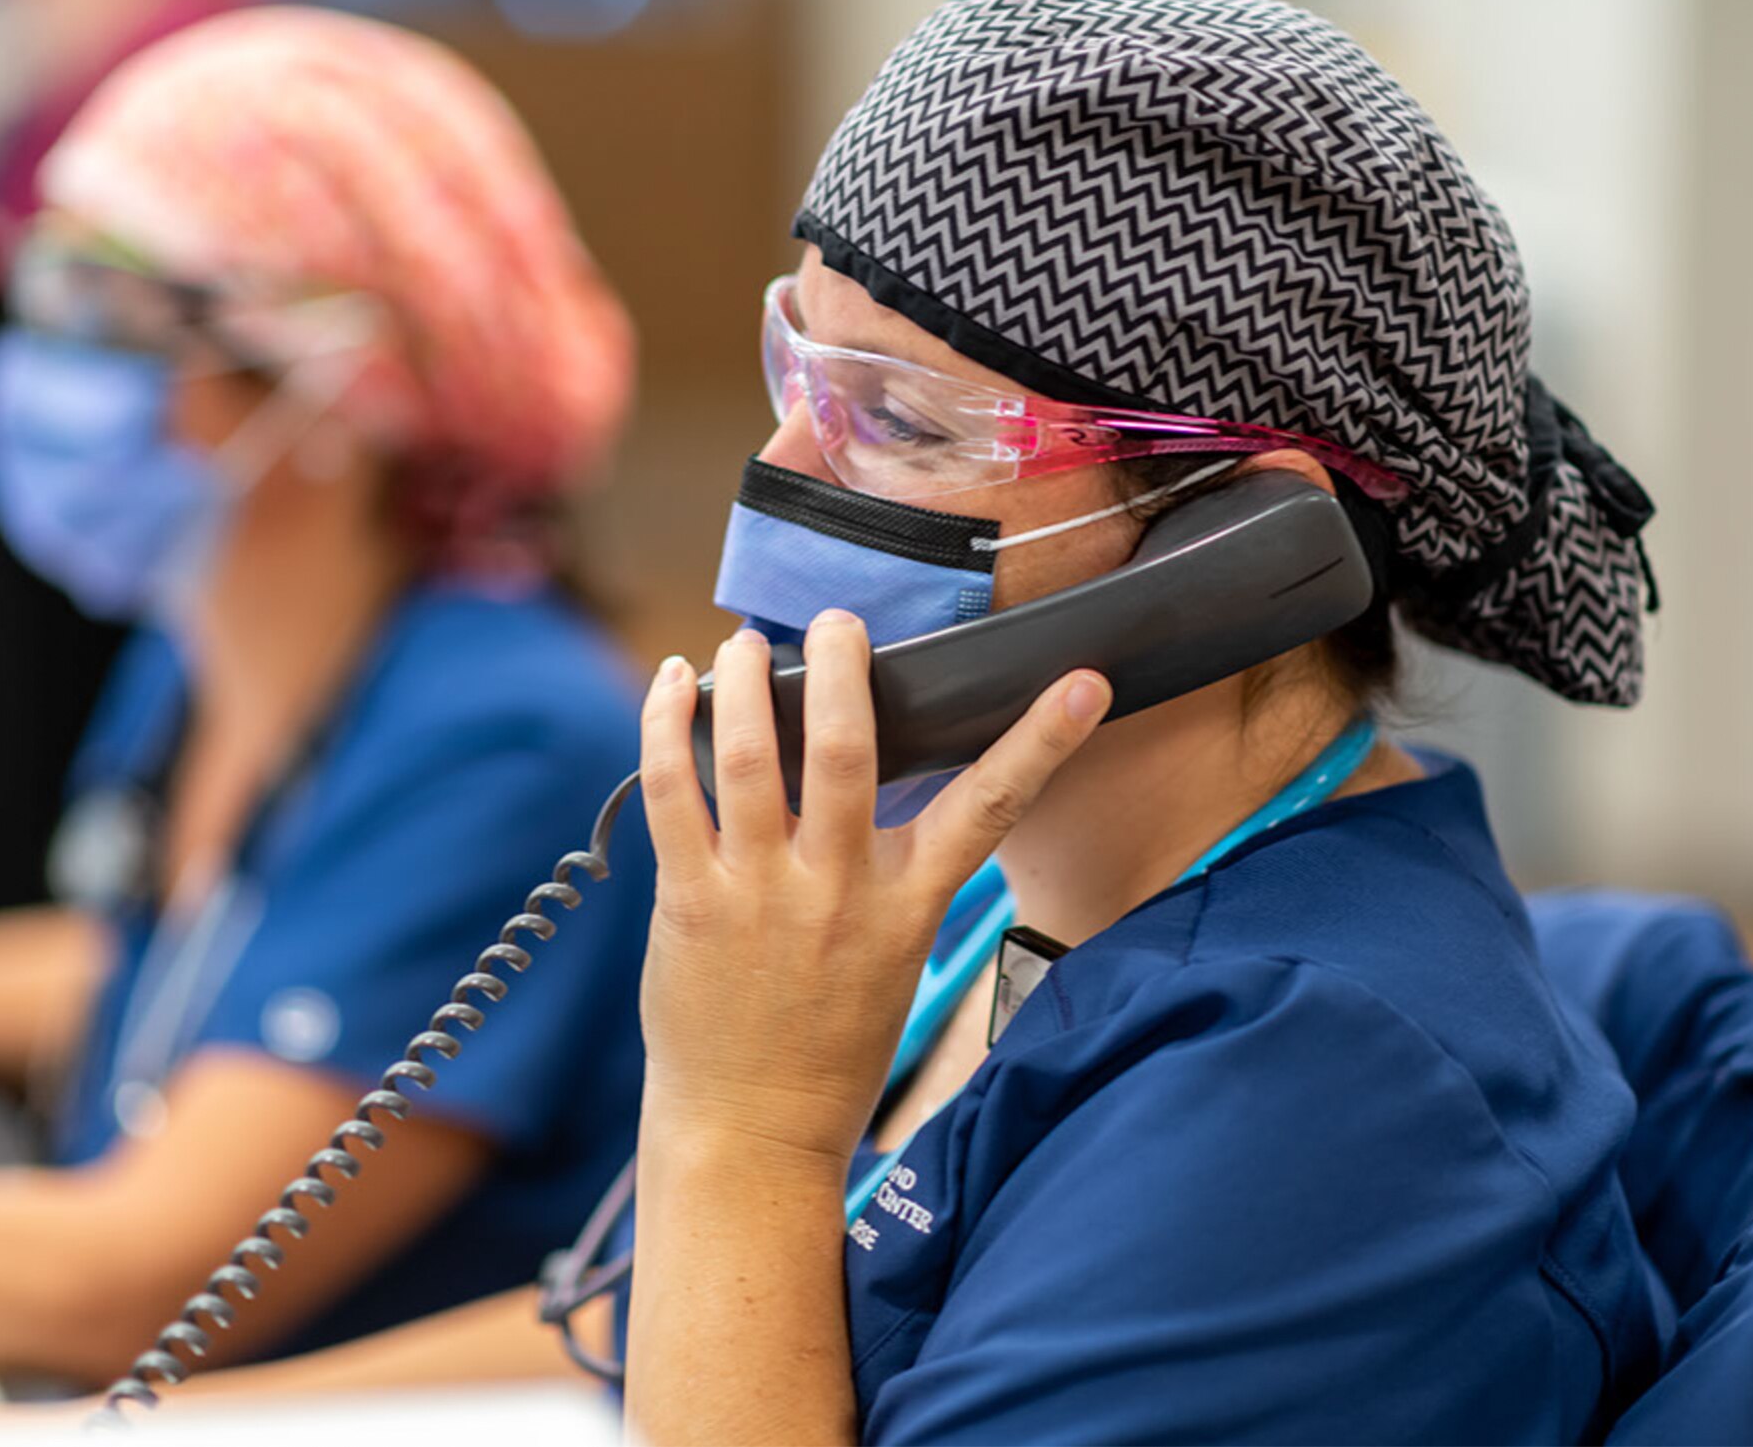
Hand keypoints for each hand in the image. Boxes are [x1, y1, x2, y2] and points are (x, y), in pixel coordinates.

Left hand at [634, 611, 1108, 1169]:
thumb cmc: (827, 1045)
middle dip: (845, 664)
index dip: (1042, 739)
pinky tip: (673, 685)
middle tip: (837, 621)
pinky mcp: (690, 902)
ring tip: (746, 642)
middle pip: (852, 748)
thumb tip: (861, 769)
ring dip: (747, 679)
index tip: (1083, 682)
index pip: (990, 807)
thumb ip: (887, 870)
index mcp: (909, 905)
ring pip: (752, 753)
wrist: (754, 1132)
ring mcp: (760, 894)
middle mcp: (839, 891)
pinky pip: (672, 789)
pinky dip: (668, 724)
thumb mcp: (893, 955)